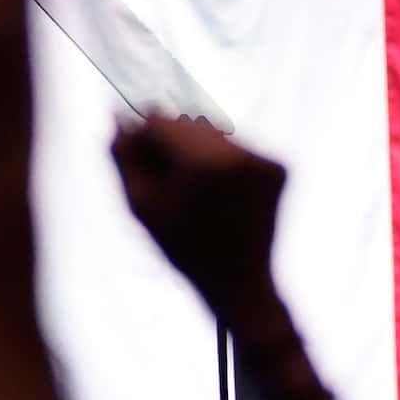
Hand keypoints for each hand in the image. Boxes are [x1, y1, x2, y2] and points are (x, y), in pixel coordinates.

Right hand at [112, 115, 288, 333]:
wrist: (241, 283)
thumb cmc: (185, 248)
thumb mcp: (142, 206)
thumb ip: (125, 156)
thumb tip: (120, 117)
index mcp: (206, 163)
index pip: (160, 121)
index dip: (144, 141)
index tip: (142, 166)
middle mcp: (241, 153)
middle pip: (189, 124)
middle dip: (173, 146)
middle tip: (170, 184)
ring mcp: (265, 158)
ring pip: (213, 133)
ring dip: (198, 151)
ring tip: (197, 192)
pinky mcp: (279, 165)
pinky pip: (236, 147)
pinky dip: (223, 162)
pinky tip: (220, 193)